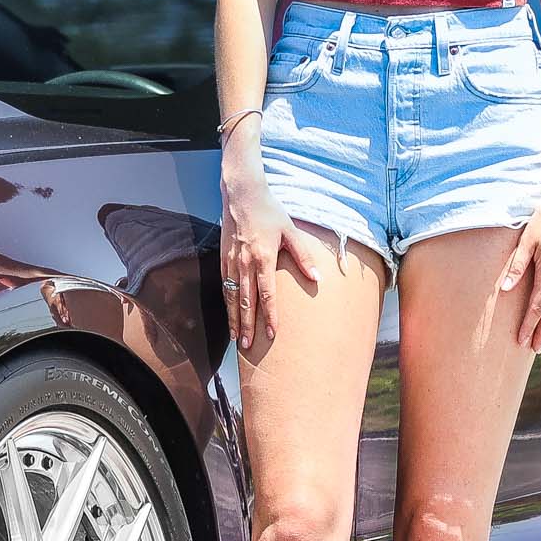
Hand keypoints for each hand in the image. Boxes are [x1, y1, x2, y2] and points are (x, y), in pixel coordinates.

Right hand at [220, 171, 320, 362]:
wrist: (242, 194)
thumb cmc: (269, 211)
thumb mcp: (290, 231)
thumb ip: (303, 256)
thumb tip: (317, 278)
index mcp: (263, 258)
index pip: (267, 295)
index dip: (270, 316)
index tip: (273, 335)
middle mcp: (245, 263)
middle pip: (246, 302)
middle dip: (247, 326)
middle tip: (248, 346)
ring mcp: (231, 261)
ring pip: (232, 297)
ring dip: (234, 319)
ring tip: (236, 338)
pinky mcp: (223, 258)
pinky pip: (225, 285)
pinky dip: (227, 303)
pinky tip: (229, 314)